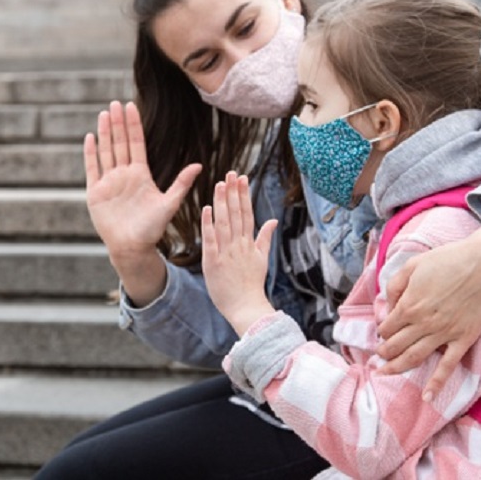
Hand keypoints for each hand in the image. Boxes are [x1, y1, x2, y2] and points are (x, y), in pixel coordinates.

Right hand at [84, 101, 200, 257]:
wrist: (132, 248)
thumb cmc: (152, 229)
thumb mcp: (169, 204)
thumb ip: (181, 184)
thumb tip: (199, 165)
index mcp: (141, 175)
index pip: (136, 144)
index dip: (134, 125)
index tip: (131, 106)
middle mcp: (124, 175)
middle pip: (120, 143)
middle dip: (118, 123)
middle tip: (115, 103)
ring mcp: (109, 182)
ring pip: (106, 151)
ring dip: (105, 132)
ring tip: (104, 113)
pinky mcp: (95, 193)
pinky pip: (92, 168)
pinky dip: (90, 153)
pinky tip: (90, 137)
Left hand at [201, 172, 276, 335]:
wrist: (246, 307)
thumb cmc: (252, 285)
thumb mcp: (262, 259)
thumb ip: (265, 238)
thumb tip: (273, 220)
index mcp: (249, 243)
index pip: (247, 213)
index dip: (244, 194)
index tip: (242, 178)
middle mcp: (239, 245)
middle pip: (236, 214)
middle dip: (233, 192)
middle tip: (230, 173)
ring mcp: (226, 253)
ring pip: (224, 223)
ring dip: (222, 202)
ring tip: (220, 184)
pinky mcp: (213, 262)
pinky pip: (210, 240)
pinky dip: (209, 224)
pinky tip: (207, 209)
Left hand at [376, 205, 480, 400]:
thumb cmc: (448, 260)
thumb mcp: (413, 264)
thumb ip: (395, 285)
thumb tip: (388, 305)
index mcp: (409, 305)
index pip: (387, 327)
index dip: (382, 331)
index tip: (383, 331)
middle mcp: (423, 323)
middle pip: (396, 345)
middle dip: (384, 352)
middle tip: (379, 356)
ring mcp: (443, 334)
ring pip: (414, 357)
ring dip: (397, 368)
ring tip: (385, 373)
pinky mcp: (463, 340)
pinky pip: (447, 366)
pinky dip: (436, 383)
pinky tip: (427, 397)